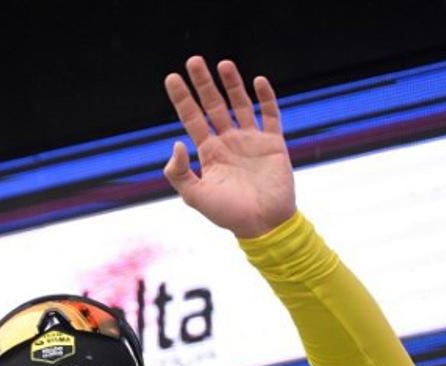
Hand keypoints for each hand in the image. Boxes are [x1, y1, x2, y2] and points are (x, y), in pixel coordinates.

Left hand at [163, 57, 294, 238]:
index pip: (192, 118)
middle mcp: (229, 142)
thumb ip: (180, 173)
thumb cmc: (228, 214)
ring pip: (240, 104)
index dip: (182, 99)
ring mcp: (251, 140)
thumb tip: (177, 143)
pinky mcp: (273, 143)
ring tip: (222, 64)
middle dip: (203, 83)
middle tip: (193, 60)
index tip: (171, 78)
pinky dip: (265, 97)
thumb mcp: (195, 197)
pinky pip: (270, 115)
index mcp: (210, 152)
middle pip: (213, 105)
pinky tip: (257, 81)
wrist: (264, 225)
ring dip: (232, 84)